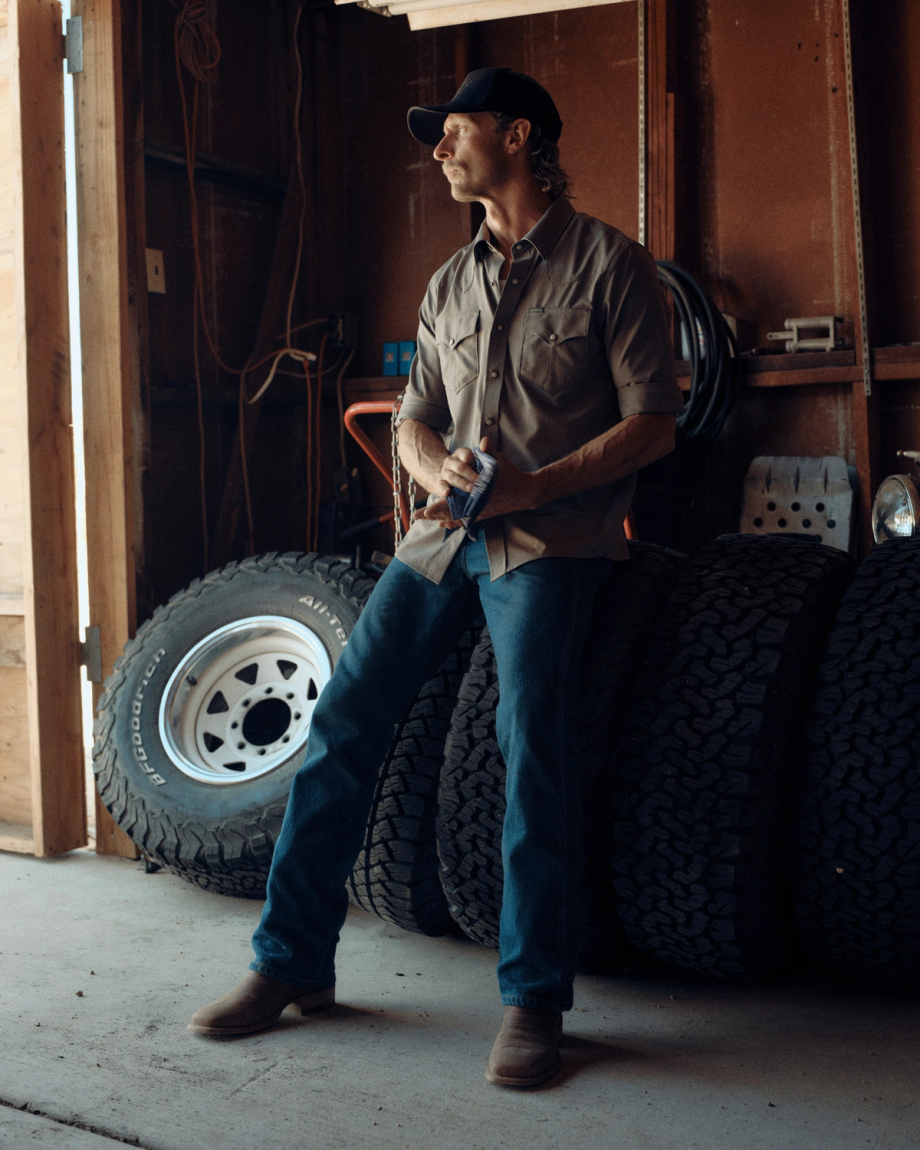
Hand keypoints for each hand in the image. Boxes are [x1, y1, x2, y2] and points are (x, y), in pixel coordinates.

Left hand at [413, 437, 544, 527]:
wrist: (526, 492)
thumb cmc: (511, 475)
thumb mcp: (499, 462)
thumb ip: (489, 451)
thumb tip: (483, 441)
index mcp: (476, 497)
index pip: (453, 504)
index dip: (438, 507)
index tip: (425, 510)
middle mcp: (476, 508)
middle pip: (449, 514)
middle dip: (433, 514)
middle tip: (416, 516)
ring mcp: (479, 512)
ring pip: (455, 519)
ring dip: (439, 518)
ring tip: (424, 518)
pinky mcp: (482, 514)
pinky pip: (464, 520)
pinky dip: (452, 522)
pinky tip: (442, 524)